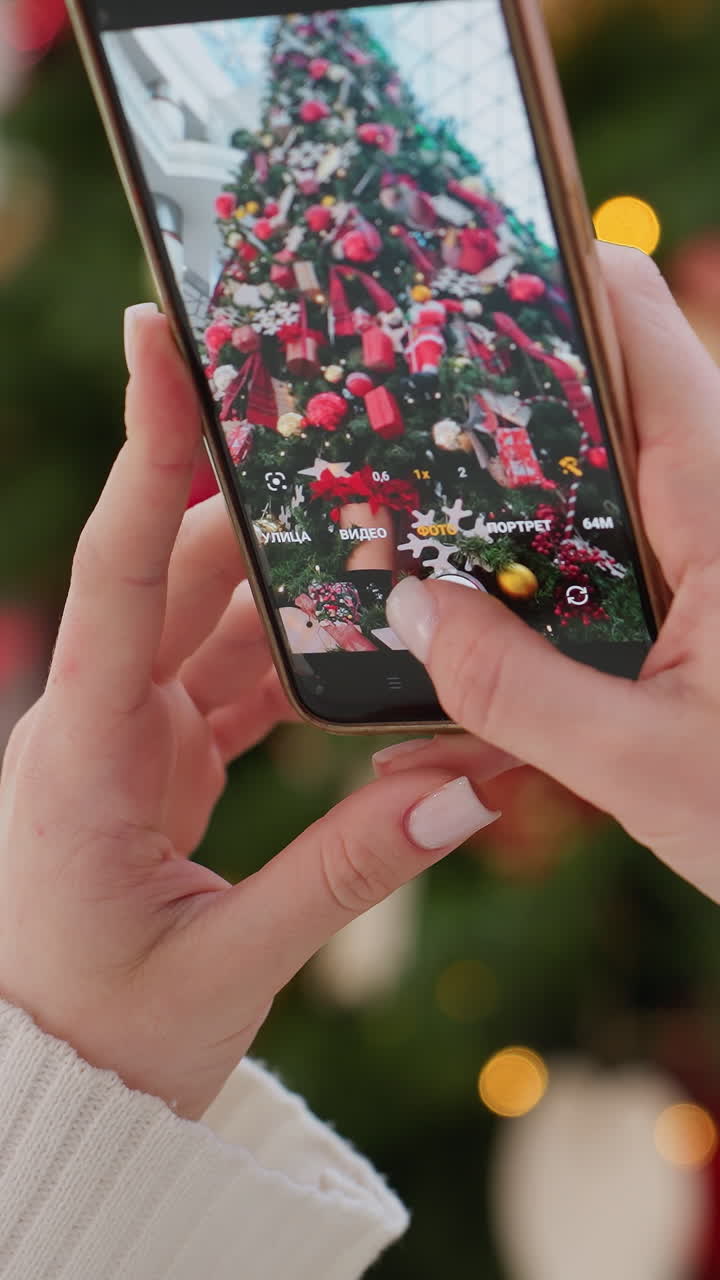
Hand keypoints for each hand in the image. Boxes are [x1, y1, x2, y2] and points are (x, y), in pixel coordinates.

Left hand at [0, 305, 508, 1122]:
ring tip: (381, 526)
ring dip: (292, 579)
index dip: (145, 453)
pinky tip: (362, 641)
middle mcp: (99, 722)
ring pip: (213, 618)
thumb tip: (471, 790)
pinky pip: (234, 680)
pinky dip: (298, 660)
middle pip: (180, 572)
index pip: (116, 574)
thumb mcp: (227, 967)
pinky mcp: (161, 760)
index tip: (159, 339)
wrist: (51, 1089)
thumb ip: (347, 874)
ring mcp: (130, 736)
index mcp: (82, 756)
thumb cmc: (101, 1036)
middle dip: (259, 497)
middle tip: (342, 423)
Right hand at [378, 243, 719, 903]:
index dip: (563, 279)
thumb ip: (513, 691)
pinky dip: (530, 625)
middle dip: (494, 417)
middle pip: (598, 414)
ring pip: (586, 514)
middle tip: (391, 429)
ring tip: (404, 573)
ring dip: (499, 544)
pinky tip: (465, 697)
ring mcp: (704, 572)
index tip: (467, 258)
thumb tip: (410, 608)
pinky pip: (597, 594)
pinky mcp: (695, 626)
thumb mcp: (644, 767)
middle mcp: (716, 521)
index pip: (647, 340)